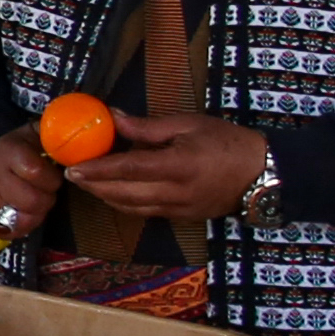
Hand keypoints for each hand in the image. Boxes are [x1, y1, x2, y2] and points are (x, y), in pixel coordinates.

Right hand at [0, 134, 63, 243]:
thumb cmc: (14, 150)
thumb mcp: (32, 135)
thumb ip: (54, 137)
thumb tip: (78, 139)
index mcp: (9, 152)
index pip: (37, 171)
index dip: (51, 179)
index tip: (51, 176)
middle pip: (33, 201)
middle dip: (45, 199)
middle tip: (42, 192)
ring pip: (22, 221)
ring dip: (33, 216)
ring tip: (30, 204)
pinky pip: (7, 232)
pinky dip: (17, 228)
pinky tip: (16, 214)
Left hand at [74, 109, 275, 222]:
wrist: (262, 173)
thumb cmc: (227, 141)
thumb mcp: (189, 124)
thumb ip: (148, 127)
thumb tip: (113, 118)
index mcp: (178, 165)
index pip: (129, 169)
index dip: (99, 170)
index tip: (74, 167)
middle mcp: (176, 192)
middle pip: (124, 194)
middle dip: (94, 186)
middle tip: (73, 174)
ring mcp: (179, 209)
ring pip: (131, 208)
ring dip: (106, 197)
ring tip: (87, 183)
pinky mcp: (181, 218)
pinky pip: (145, 212)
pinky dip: (124, 203)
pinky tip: (113, 192)